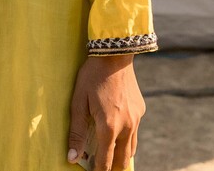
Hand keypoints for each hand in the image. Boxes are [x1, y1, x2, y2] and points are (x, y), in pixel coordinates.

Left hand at [68, 55, 144, 170]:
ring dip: (121, 155)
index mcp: (109, 127)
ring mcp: (136, 119)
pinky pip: (135, 131)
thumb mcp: (78, 102)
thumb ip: (76, 132)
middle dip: (113, 167)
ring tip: (110, 156)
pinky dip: (127, 138)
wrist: (115, 54)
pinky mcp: (141, 110)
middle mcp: (126, 126)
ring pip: (132, 148)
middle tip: (101, 166)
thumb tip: (72, 158)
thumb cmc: (92, 77)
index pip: (105, 161)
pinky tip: (117, 130)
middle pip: (123, 160)